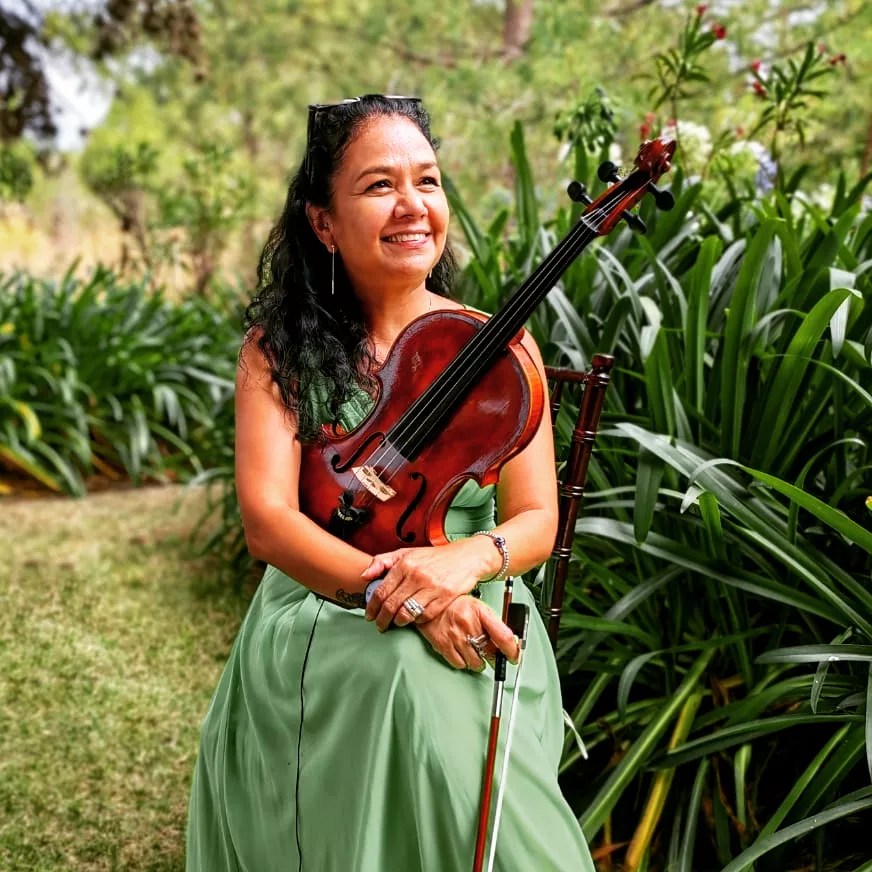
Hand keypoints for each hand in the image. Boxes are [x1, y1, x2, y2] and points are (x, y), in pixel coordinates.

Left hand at [362, 539, 494, 630]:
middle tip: (380, 625)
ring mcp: (432, 586)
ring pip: (407, 612)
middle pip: (392, 605)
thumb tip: (364, 576)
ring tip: (396, 623)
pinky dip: (417, 621)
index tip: (369, 615)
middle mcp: (417, 575)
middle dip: (382, 619)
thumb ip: (383, 561)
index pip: (382, 591)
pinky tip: (414, 619)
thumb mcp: (407, 553)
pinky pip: (426, 615)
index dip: (372, 607)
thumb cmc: (435, 557)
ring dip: (398, 622)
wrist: (466, 557)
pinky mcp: (446, 596)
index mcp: (405, 564)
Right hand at [415, 596, 519, 670]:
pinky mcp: (443, 645)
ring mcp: (455, 636)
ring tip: (475, 652)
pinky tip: (463, 653)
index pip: (504, 636)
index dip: (513, 651)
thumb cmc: (454, 603)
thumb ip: (492, 623)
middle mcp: (468, 624)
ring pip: (475, 662)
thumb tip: (508, 641)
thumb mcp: (477, 606)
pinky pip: (460, 664)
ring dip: (478, 661)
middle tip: (492, 654)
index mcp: (480, 612)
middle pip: (490, 652)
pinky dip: (464, 662)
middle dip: (493, 656)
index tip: (514, 657)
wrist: (429, 601)